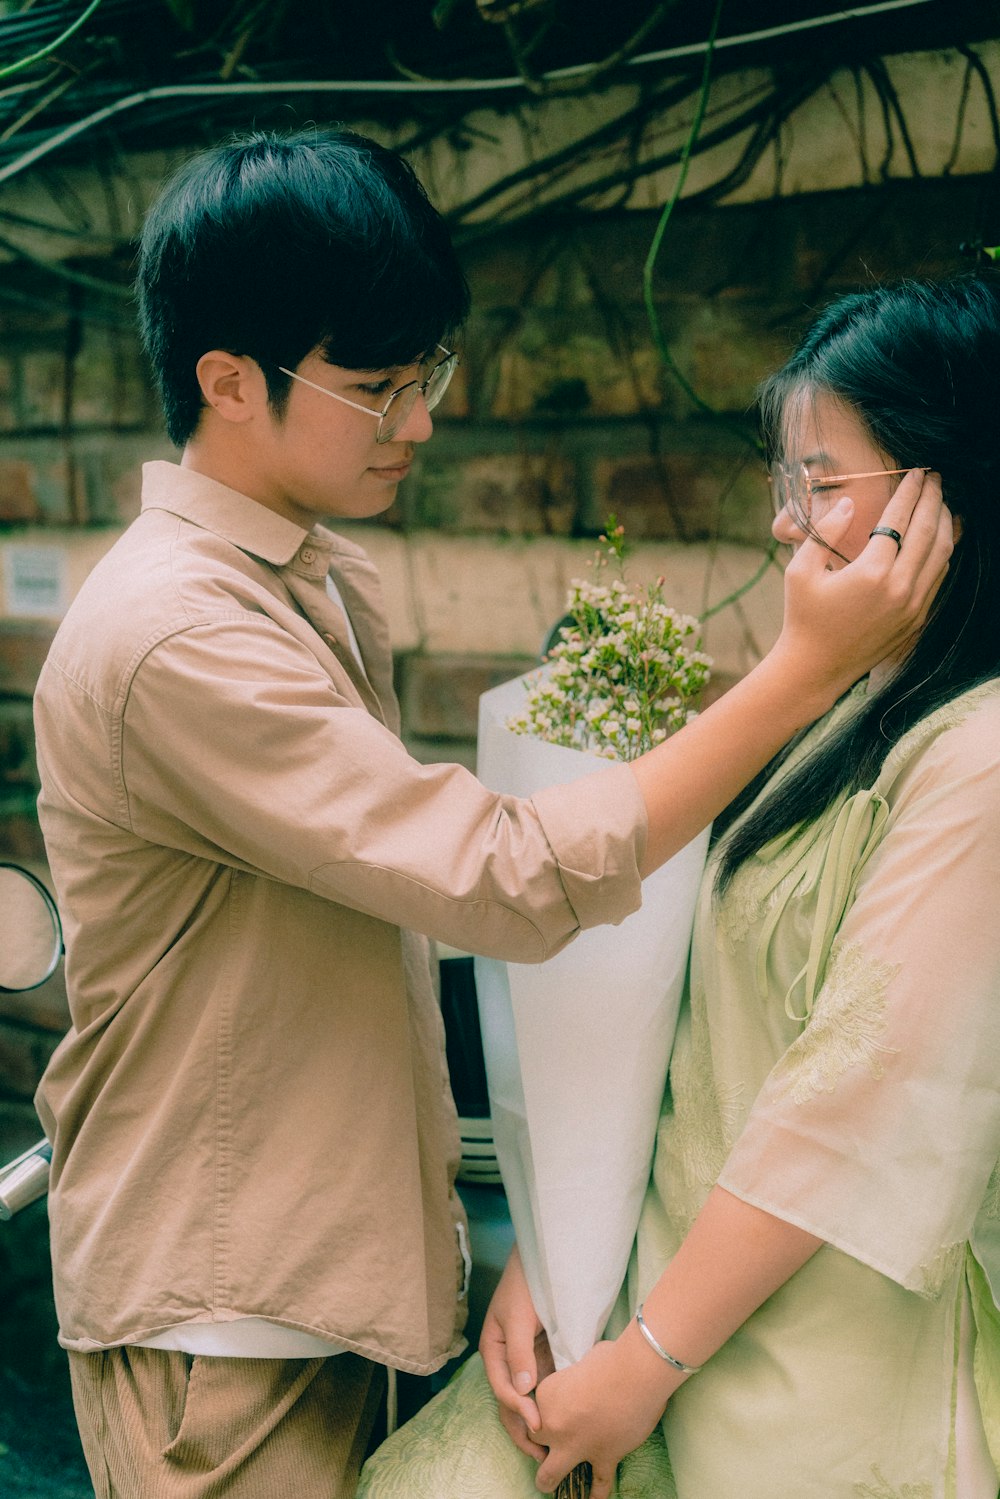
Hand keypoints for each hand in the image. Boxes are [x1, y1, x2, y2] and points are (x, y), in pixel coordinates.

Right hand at [480, 1244, 553, 1460]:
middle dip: (523, 1428)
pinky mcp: (544, 1358)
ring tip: (553, 1447)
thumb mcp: (518, 1316)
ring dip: (537, 1422)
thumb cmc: (525, 1283)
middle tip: (542, 1453)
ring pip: (527, 1399)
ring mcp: (526, 1361)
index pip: (502, 1388)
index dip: (518, 1409)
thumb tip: (523, 1390)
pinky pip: (545, 1386)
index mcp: (493, 1351)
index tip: (539, 1423)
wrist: (544, 1260)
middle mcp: (507, 1360)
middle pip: (510, 1402)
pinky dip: (550, 1405)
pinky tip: (564, 1419)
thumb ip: (520, 1353)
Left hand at [532, 1327, 677, 1497]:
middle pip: (533, 1441)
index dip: (543, 1409)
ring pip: (550, 1474)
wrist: (633, 1375)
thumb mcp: (580, 1363)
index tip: (554, 1407)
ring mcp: (576, 1447)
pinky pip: (598, 1484)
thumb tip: (586, 1379)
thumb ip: (575, 1378)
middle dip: (536, 1444)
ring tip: (547, 1484)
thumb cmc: (608, 1359)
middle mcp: (554, 1425)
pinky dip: (596, 1494)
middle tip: (545, 1445)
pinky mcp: (602, 1458)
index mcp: (546, 1396)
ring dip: (547, 1480)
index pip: (534, 1409)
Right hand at [775, 468, 951, 715]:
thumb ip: (824, 531)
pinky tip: (941, 536)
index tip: (916, 471)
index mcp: (871, 573)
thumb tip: (848, 503)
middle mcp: (899, 588)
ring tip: (941, 502)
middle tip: (935, 477)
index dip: (909, 491)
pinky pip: (938, 577)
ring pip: (942, 554)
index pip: (899, 519)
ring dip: (945, 523)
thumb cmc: (802, 618)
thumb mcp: (799, 571)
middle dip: (934, 499)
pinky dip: (944, 551)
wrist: (815, 669)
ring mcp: (913, 605)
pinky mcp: (917, 618)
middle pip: (928, 531)